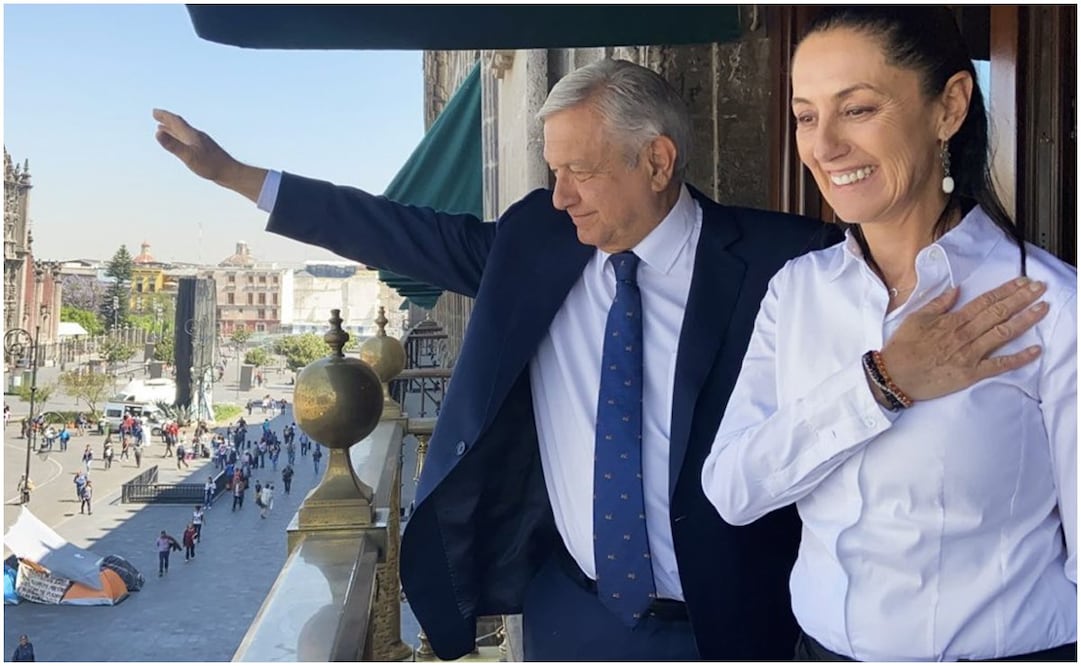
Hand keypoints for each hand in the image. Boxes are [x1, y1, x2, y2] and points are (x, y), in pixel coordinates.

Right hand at [152, 108, 266, 202]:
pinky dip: (182, 140)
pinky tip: (182, 145)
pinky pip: (190, 142)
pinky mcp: (206, 152)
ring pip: (184, 134)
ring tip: (163, 128)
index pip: (176, 122)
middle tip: (156, 115)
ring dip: (173, 130)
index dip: (164, 116)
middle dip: (167, 120)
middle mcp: (197, 137)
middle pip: (180, 125)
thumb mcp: (189, 156)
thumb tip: (157, 133)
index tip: (154, 111)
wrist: (231, 173)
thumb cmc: (211, 166)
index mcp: (192, 135)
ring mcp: (202, 144)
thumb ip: (174, 145)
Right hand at [880, 277, 1048, 401]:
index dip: (1006, 290)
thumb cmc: (902, 348)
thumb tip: (956, 290)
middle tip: (1040, 288)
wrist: (894, 375)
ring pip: (1003, 334)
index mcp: (952, 320)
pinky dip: (1018, 358)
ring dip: (1025, 320)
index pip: (985, 301)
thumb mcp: (916, 318)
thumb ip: (938, 303)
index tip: (1022, 282)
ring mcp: (970, 354)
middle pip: (999, 313)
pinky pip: (999, 365)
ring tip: (1042, 309)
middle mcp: (965, 334)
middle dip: (1022, 299)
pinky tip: (1034, 350)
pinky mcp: (971, 373)